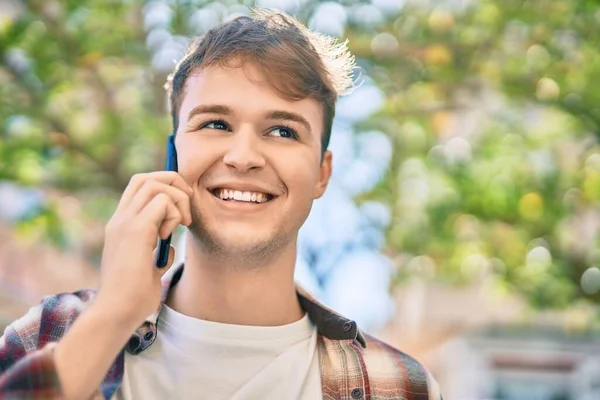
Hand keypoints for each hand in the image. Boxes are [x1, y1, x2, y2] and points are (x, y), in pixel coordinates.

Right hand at [95, 171, 192, 327]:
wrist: (116, 312)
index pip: (139, 187)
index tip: (180, 211)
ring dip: (176, 200)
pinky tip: (169, 236)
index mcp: (120, 226)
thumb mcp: (148, 270)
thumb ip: (157, 255)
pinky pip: (162, 202)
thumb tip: (170, 249)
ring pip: (155, 185)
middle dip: (174, 184)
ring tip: (180, 225)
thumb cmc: (132, 297)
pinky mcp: (136, 231)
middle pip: (146, 178)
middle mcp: (120, 219)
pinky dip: (174, 214)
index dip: (164, 188)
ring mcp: (125, 223)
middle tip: (185, 211)